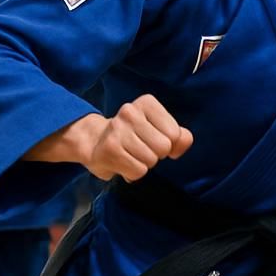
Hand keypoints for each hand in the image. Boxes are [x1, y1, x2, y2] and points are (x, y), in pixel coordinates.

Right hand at [27, 95, 192, 181]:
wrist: (94, 142)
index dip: (168, 143)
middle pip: (164, 147)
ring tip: (130, 155)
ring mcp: (118, 129)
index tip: (152, 139)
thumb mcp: (158, 130)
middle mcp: (130, 112)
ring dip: (144, 164)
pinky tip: (122, 162)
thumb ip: (179, 136)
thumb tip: (181, 144)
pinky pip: (139, 171)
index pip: (175, 133)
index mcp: (146, 103)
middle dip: (156, 154)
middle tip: (140, 148)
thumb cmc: (133, 136)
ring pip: (151, 160)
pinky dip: (134, 173)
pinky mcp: (110, 149)